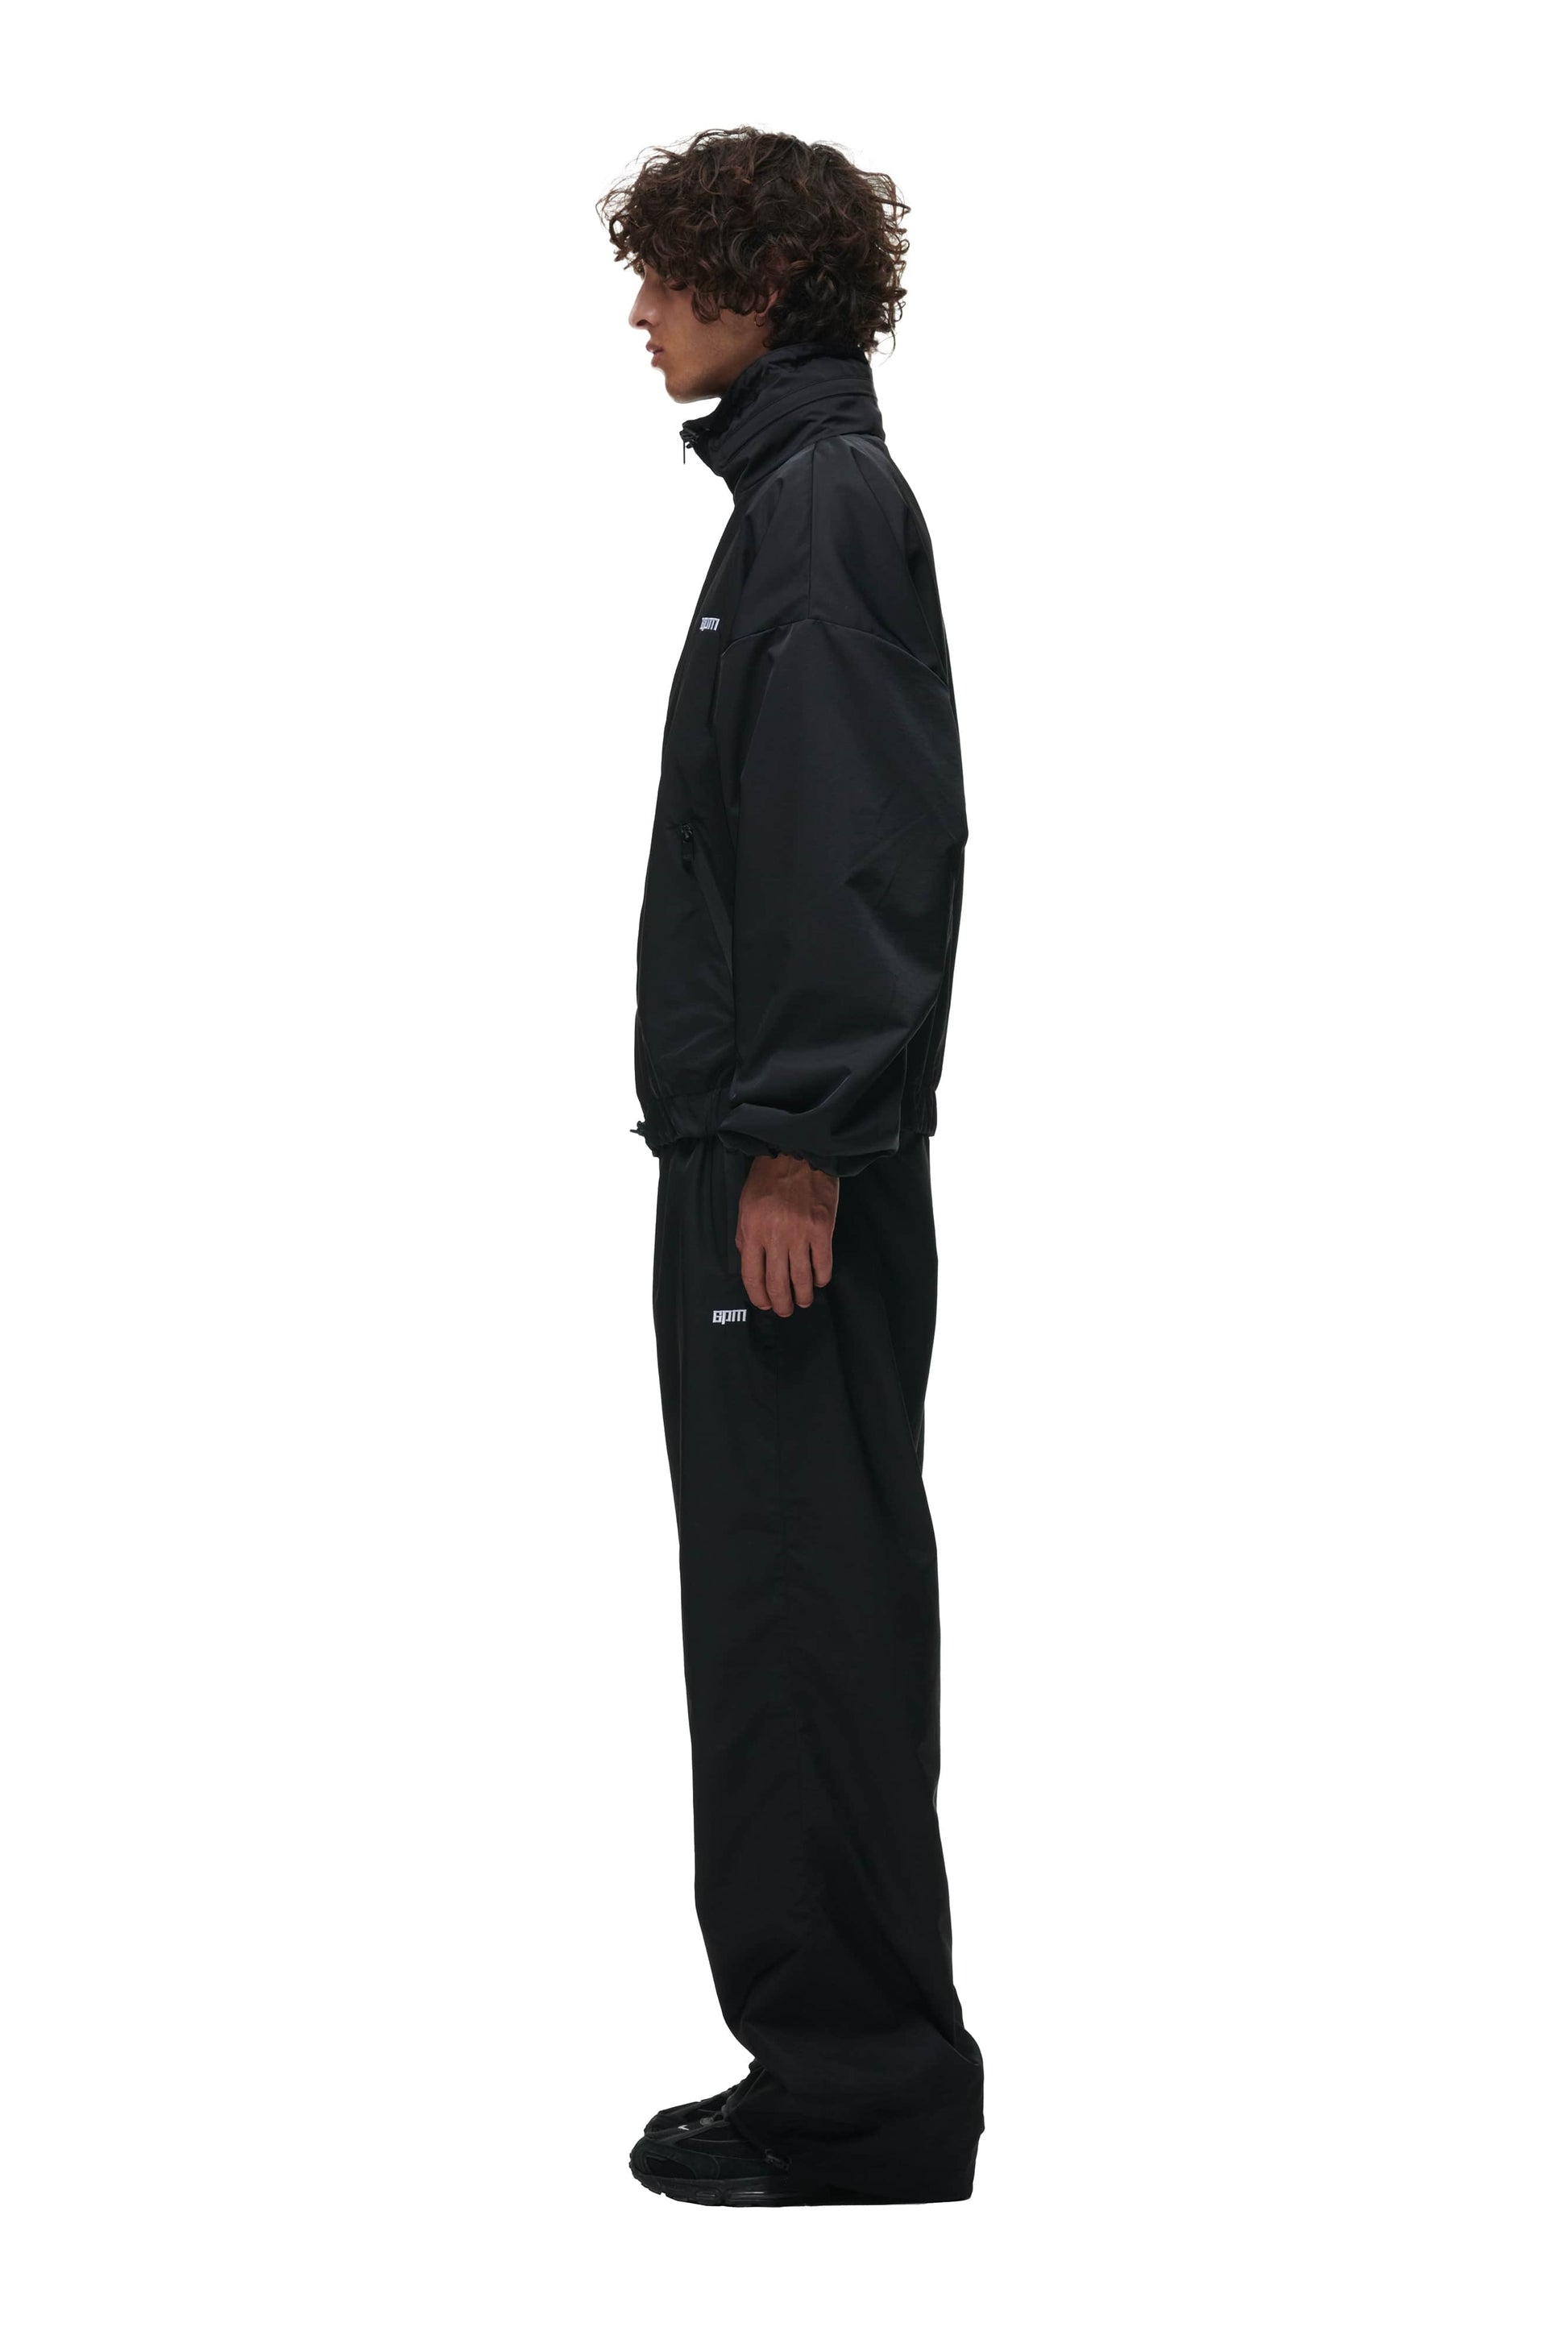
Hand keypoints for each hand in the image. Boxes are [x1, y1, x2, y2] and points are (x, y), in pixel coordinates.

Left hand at [736, 1153, 838, 1315]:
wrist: (798, 1151)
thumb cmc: (769, 1178)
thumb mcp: (746, 1206)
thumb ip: (746, 1236)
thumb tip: (752, 1265)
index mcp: (752, 1230)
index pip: (752, 1275)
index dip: (758, 1296)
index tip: (764, 1304)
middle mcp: (775, 1235)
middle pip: (777, 1283)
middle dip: (781, 1303)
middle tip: (785, 1310)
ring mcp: (800, 1233)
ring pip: (801, 1278)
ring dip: (803, 1295)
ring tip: (803, 1301)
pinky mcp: (822, 1228)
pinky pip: (823, 1263)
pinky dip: (821, 1277)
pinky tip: (819, 1281)